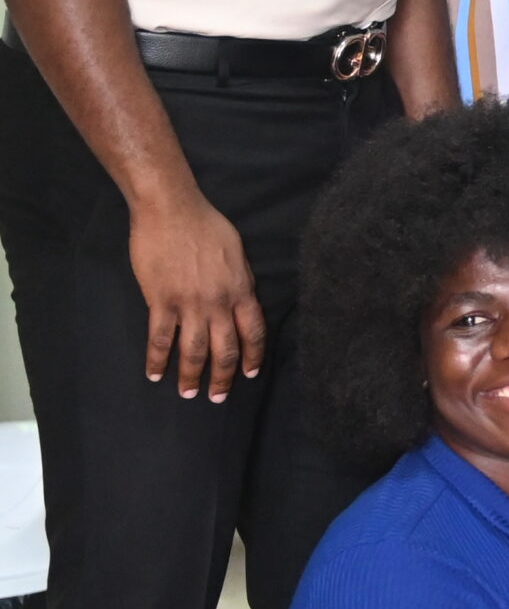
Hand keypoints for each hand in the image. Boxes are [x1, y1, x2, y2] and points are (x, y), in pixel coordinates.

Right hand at [128, 188, 264, 401]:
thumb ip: (240, 280)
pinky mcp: (161, 301)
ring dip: (191, 375)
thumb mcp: (237, 252)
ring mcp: (189, 303)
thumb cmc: (207, 225)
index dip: (254, 356)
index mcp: (242, 289)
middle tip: (217, 397)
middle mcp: (219, 302)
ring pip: (193, 350)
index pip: (254, 331)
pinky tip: (154, 374)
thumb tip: (242, 299)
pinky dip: (156, 359)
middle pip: (226, 348)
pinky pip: (159, 338)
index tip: (252, 374)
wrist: (172, 211)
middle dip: (224, 376)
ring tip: (188, 394)